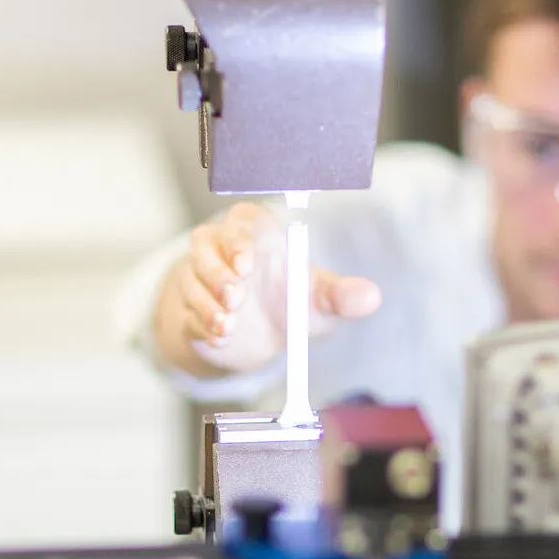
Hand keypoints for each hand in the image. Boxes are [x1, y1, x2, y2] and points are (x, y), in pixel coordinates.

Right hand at [154, 201, 381, 377]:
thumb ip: (341, 296)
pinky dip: (202, 326)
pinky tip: (220, 337)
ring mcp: (201, 280)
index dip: (239, 238)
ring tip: (229, 324)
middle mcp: (221, 250)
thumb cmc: (291, 302)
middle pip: (206, 245)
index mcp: (256, 234)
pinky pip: (188, 313)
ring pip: (192, 281)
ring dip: (209, 303)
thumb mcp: (319, 301)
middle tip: (237, 295)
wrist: (261, 338)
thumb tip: (370, 297)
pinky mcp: (190, 310)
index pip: (241, 220)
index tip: (247, 263)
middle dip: (218, 271)